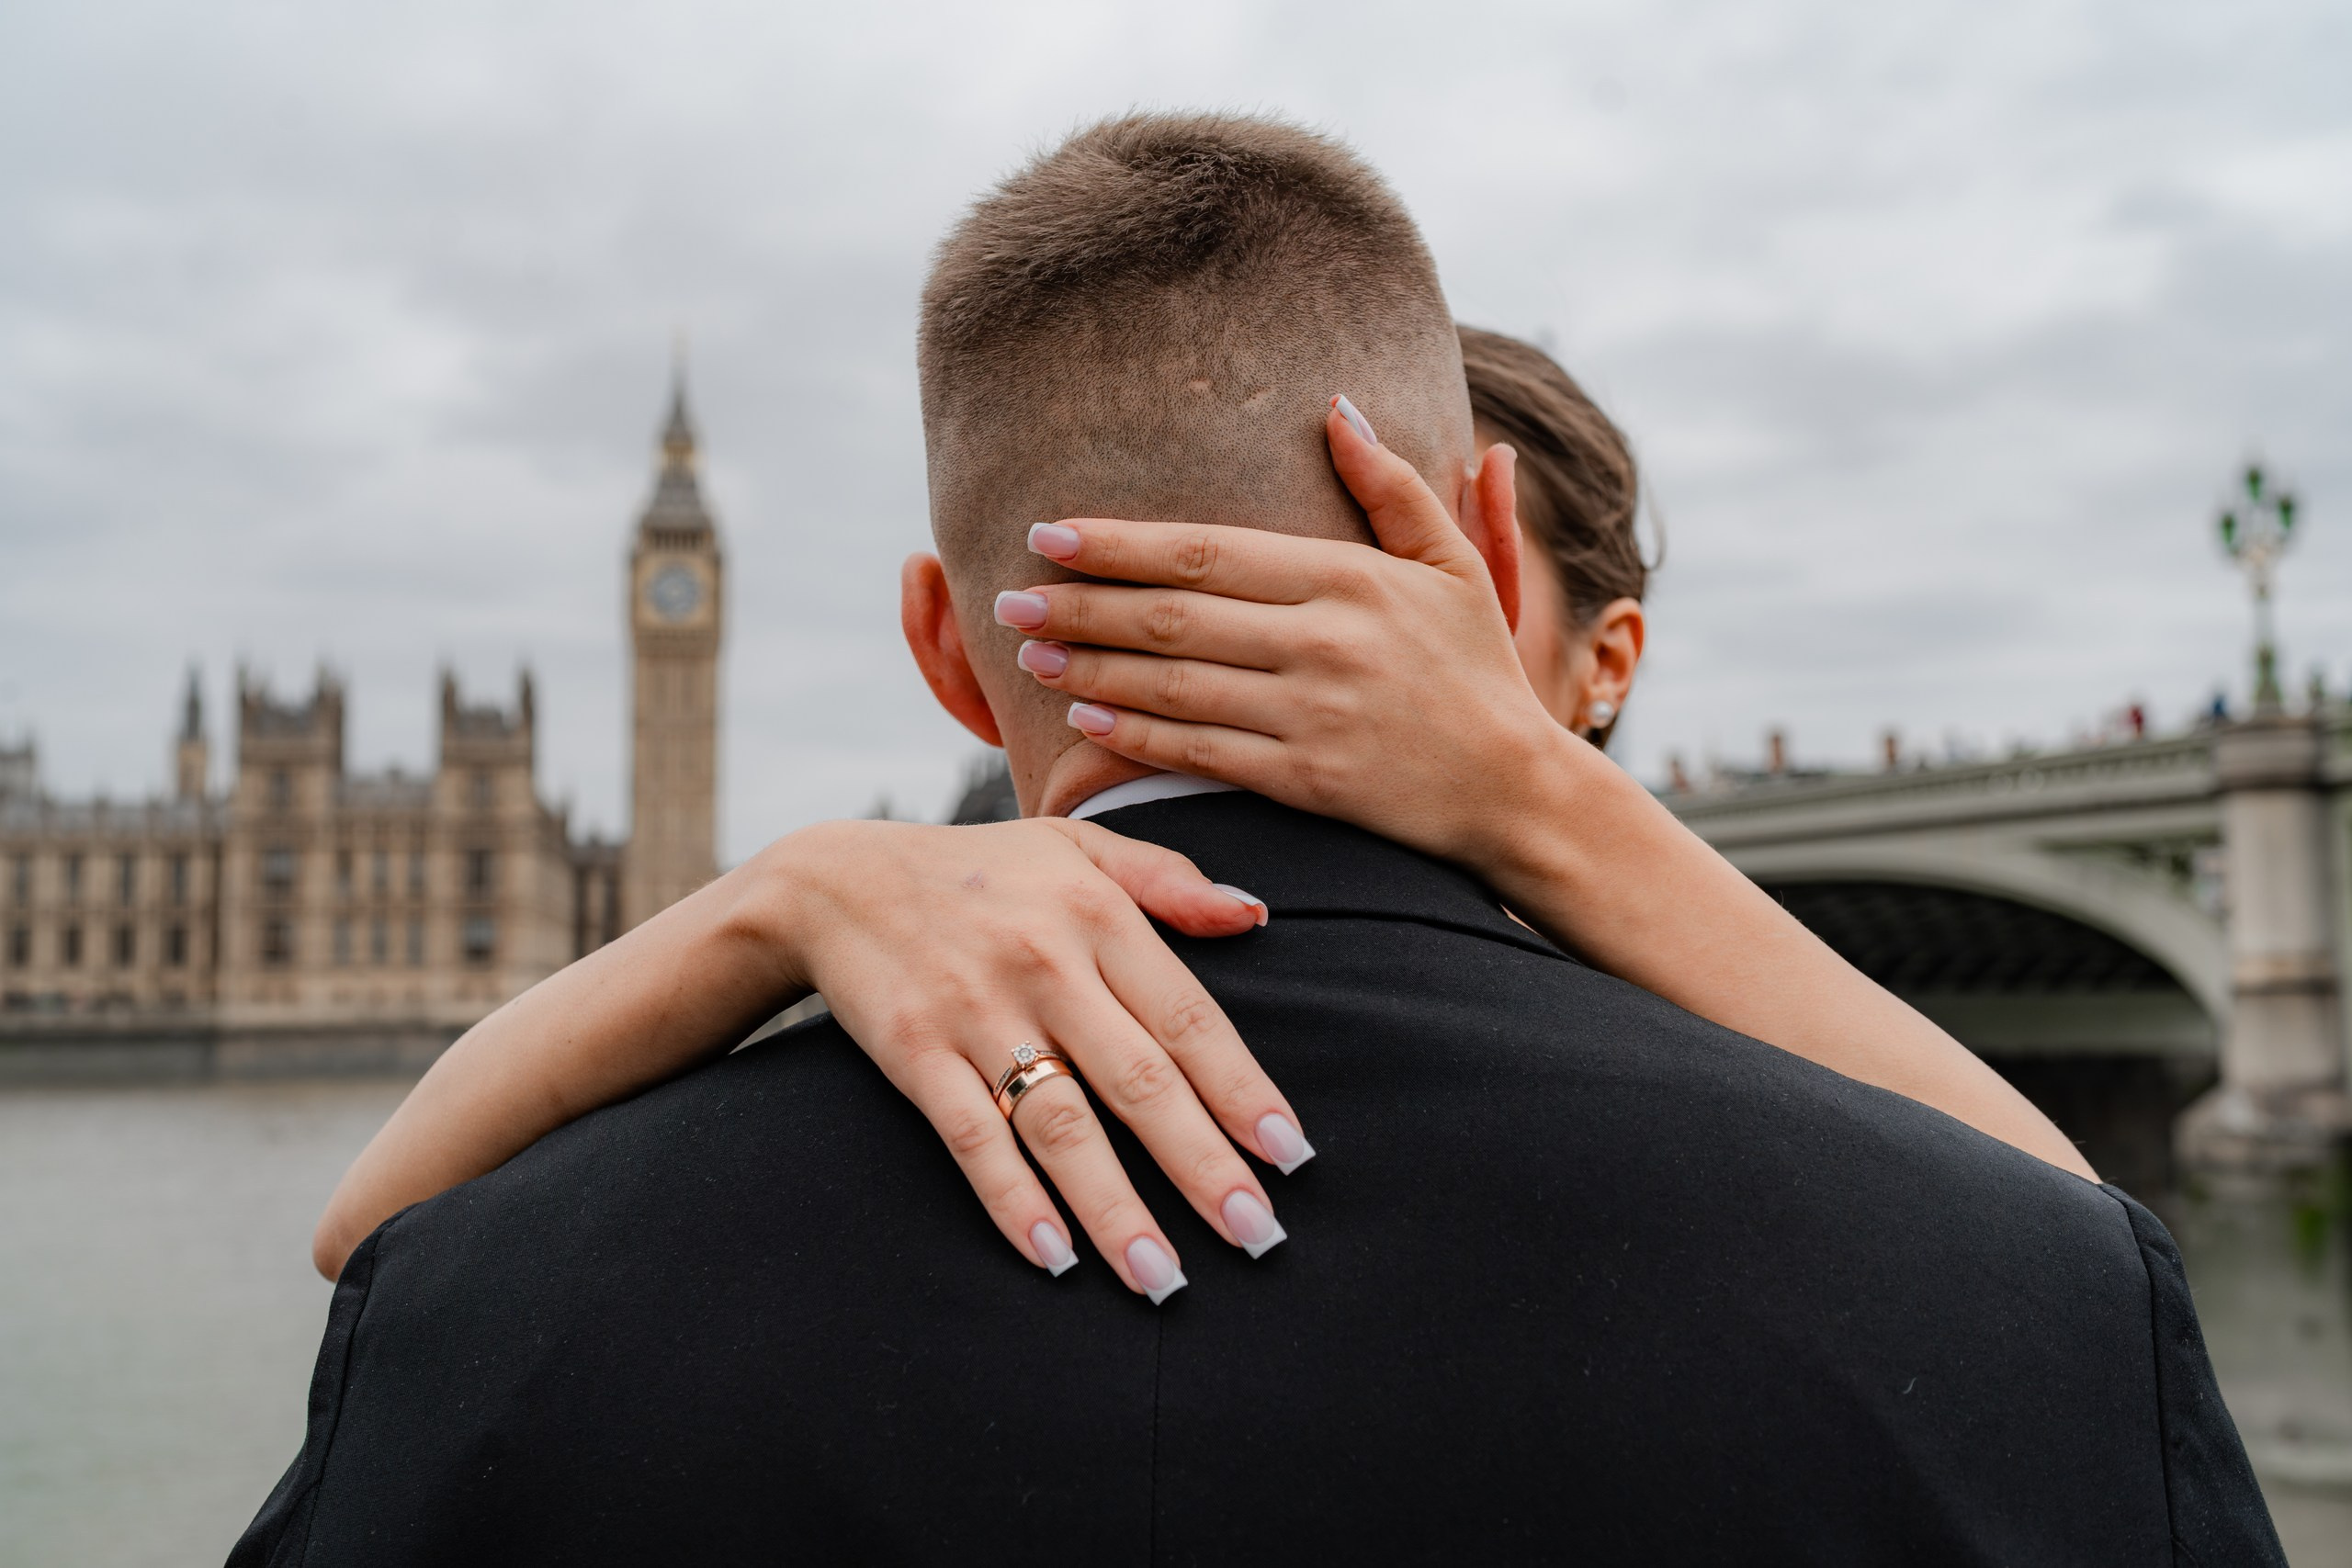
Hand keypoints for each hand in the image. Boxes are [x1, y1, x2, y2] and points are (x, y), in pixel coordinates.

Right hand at [759, 816, 1308, 1300]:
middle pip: (1139, 1081)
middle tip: (1257, 1234)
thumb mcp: (1076, 845)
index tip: (1289, 1153)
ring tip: (1163, 1277)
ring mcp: (977, 1014)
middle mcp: (1044, 966)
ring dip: (1115, 1208)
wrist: (836, 880)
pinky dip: (1012, 1199)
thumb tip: (1254, 916)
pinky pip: (972, 1139)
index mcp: (1097, 915)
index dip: (1241, 1089)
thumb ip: (1168, 879)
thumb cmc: (980, 870)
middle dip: (1201, 1166)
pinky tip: (1054, 1255)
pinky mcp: (916, 1055)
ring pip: (1060, 1125)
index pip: (1187, 1016)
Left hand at [997, 396, 1562, 868]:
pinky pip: (1201, 753)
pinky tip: (1084, 720)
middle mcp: (1325, 641)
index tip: (1049, 534)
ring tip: (1030, 655)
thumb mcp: (1453, 566)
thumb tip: (1339, 405)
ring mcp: (1313, 714)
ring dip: (1090, 672)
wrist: (1515, 791)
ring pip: (1174, 686)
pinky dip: (1136, 736)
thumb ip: (1393, 487)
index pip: (1207, 551)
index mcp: (1349, 576)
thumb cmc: (1477, 670)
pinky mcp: (1307, 782)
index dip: (1119, 543)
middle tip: (1009, 599)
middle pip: (1173, 616)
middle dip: (1081, 607)